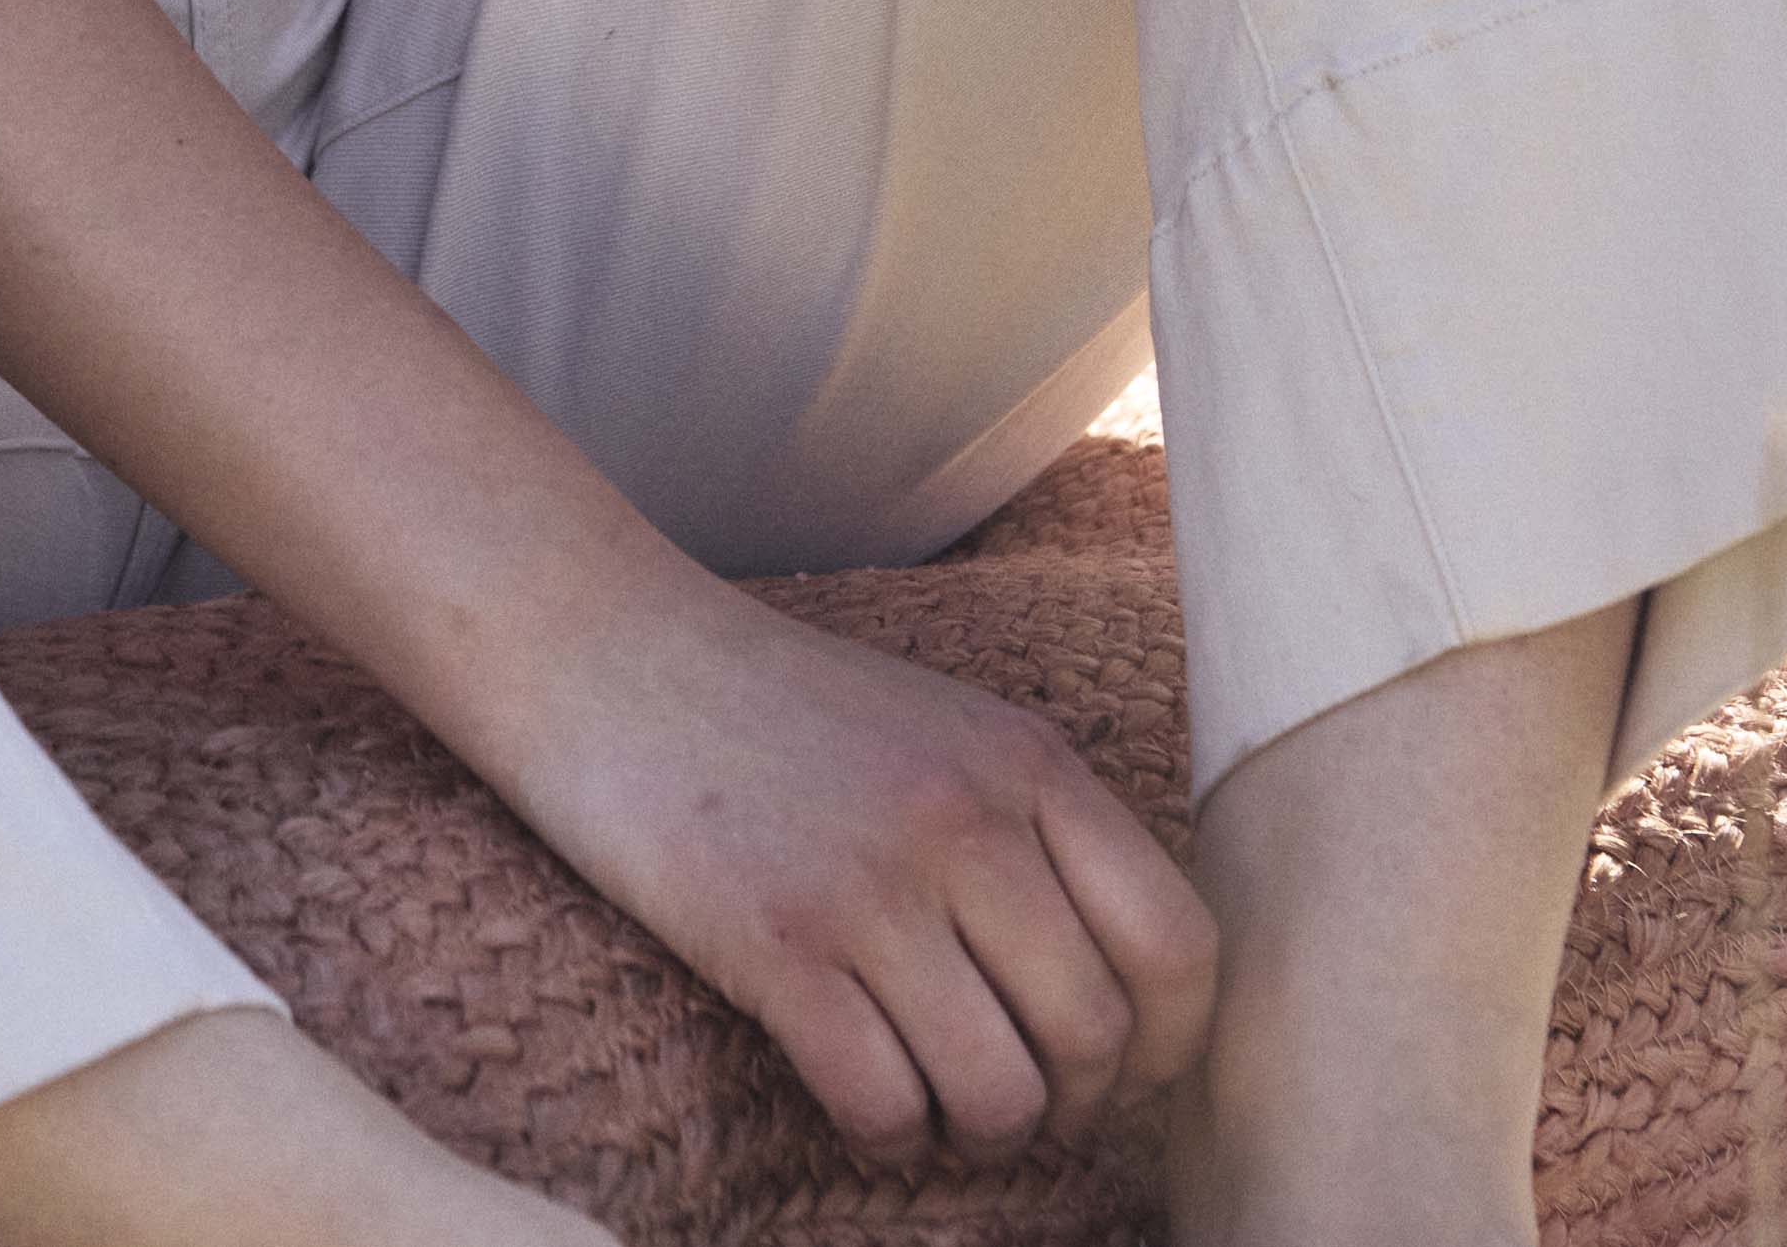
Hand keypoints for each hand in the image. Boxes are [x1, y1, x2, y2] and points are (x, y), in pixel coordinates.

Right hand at [501, 573, 1216, 1173]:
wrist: (608, 650)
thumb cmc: (781, 711)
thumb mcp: (943, 731)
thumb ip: (1038, 833)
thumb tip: (1133, 1007)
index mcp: (1025, 760)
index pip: (1178, 946)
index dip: (1168, 1047)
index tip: (1116, 1070)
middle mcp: (965, 816)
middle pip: (1095, 1041)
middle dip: (1066, 1107)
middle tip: (1005, 1094)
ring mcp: (870, 880)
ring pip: (1001, 1098)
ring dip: (973, 1132)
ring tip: (929, 1097)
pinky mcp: (775, 944)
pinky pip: (883, 1108)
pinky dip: (884, 1136)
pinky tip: (856, 1095)